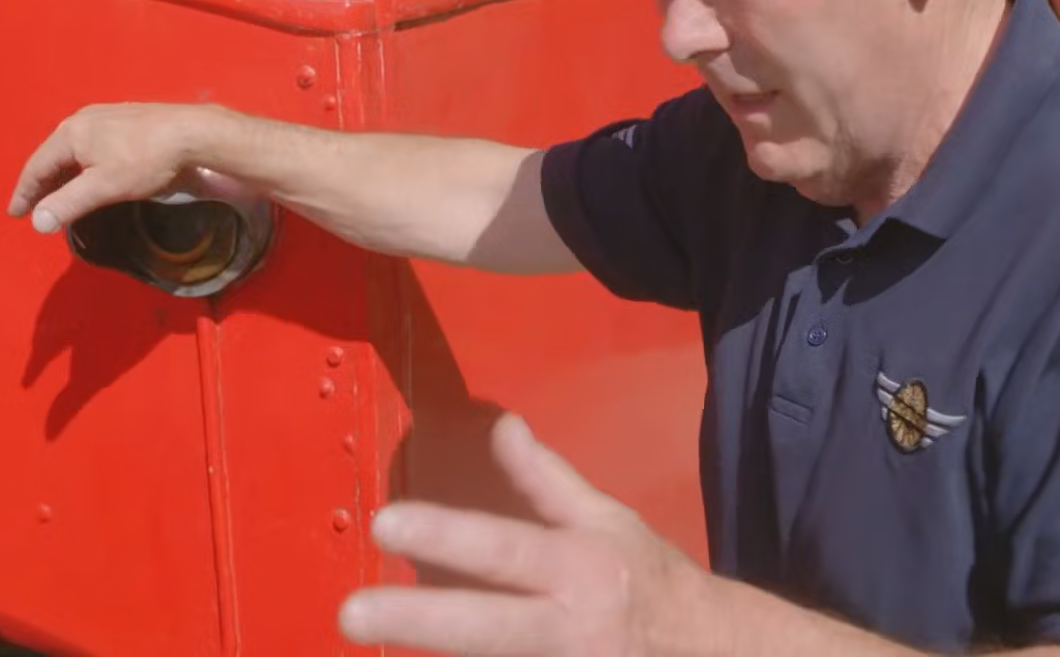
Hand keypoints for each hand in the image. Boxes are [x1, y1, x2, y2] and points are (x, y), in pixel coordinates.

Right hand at [8, 102, 240, 233]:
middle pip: (52, 155)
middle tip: (34, 207)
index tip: (16, 214)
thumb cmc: (147, 160)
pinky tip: (90, 174)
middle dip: (42, 182)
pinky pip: (91, 144)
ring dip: (62, 172)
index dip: (25, 193)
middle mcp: (83, 119)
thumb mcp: (104, 187)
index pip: (37, 167)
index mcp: (71, 133)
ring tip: (58, 194)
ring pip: (73, 149)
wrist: (194, 133)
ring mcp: (106, 116)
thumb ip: (68, 204)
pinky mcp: (126, 119)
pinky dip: (82, 163)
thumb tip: (37, 222)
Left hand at [338, 412, 720, 655]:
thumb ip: (546, 479)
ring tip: (373, 645)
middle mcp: (570, 630)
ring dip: (434, 656)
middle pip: (484, 629)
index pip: (505, 549)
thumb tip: (500, 425)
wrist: (709, 653)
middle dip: (416, 620)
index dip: (446, 536)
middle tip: (350, 613)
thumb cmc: (649, 578)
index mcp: (580, 569)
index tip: (387, 522)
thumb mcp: (607, 520)